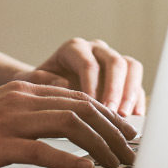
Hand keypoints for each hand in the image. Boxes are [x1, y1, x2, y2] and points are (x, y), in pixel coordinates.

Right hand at [0, 81, 138, 167]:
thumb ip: (26, 111)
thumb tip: (60, 119)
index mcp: (22, 90)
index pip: (79, 97)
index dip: (109, 116)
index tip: (128, 134)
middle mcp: (20, 99)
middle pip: (83, 108)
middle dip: (114, 131)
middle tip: (133, 153)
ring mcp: (7, 120)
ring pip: (69, 125)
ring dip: (101, 145)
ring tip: (118, 164)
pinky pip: (40, 149)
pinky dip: (68, 159)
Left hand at [23, 37, 146, 116]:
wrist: (45, 90)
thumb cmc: (37, 87)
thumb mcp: (29, 83)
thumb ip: (39, 80)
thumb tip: (62, 82)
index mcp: (74, 49)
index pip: (88, 63)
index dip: (92, 85)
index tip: (91, 107)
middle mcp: (96, 51)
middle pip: (115, 62)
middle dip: (116, 89)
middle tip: (112, 112)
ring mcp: (111, 62)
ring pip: (131, 68)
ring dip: (130, 92)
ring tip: (125, 116)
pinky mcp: (123, 78)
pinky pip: (136, 84)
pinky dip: (137, 100)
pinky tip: (135, 119)